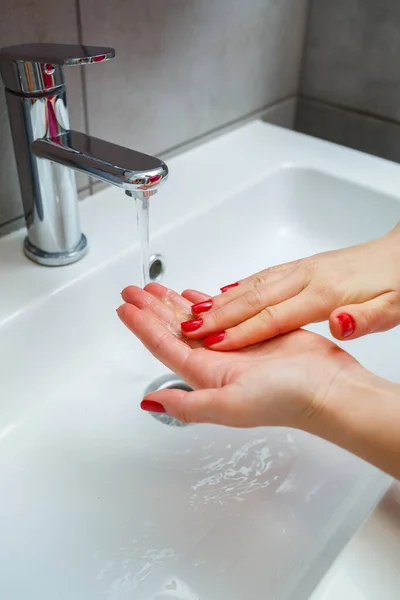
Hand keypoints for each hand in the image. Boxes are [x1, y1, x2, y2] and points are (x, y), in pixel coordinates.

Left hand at [117, 283, 358, 428]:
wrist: (328, 388)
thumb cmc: (285, 399)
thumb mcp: (229, 405)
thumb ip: (188, 405)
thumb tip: (149, 402)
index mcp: (205, 374)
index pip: (163, 345)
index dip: (141, 325)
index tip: (124, 307)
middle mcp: (215, 360)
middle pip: (173, 329)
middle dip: (152, 308)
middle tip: (133, 289)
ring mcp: (234, 345)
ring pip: (195, 319)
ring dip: (174, 303)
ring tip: (156, 288)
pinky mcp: (254, 331)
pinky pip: (221, 312)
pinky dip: (205, 303)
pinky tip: (195, 296)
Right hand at [179, 223, 399, 349]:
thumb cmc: (398, 282)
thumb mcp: (393, 307)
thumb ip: (365, 318)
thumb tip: (340, 323)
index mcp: (325, 293)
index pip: (274, 317)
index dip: (241, 332)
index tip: (212, 343)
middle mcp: (307, 277)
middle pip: (253, 298)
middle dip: (217, 315)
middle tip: (186, 327)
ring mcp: (303, 269)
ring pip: (253, 284)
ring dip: (221, 299)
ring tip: (192, 311)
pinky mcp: (304, 266)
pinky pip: (263, 274)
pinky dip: (240, 284)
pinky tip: (225, 291)